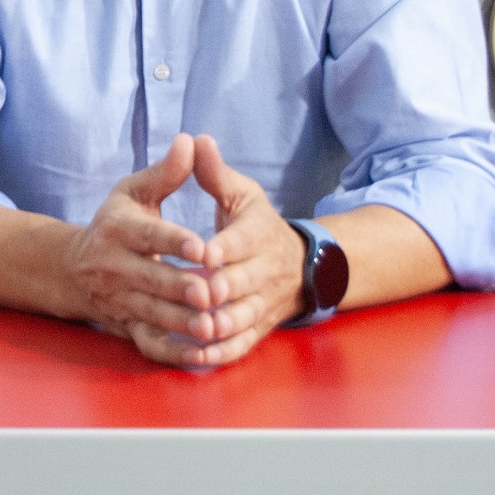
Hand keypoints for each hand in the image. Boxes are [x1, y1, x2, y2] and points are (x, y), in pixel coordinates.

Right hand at [62, 133, 218, 361]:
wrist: (72, 270)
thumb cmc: (115, 225)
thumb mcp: (133, 193)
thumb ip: (166, 172)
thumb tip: (189, 141)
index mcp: (118, 229)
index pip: (149, 235)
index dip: (176, 242)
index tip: (204, 248)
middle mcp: (113, 266)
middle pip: (151, 279)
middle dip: (181, 287)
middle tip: (212, 292)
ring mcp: (119, 300)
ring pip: (152, 313)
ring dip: (182, 322)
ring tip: (212, 324)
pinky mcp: (126, 326)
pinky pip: (149, 344)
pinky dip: (173, 353)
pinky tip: (199, 355)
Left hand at [175, 133, 305, 365]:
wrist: (299, 266)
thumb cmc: (257, 225)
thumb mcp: (242, 195)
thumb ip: (216, 174)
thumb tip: (196, 140)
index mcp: (259, 235)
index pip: (244, 241)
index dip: (225, 247)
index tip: (204, 252)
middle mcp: (264, 271)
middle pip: (243, 282)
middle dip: (221, 288)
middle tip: (196, 293)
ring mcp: (261, 303)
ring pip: (243, 316)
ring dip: (221, 323)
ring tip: (196, 327)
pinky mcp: (257, 328)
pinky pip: (241, 344)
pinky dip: (221, 352)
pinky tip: (197, 355)